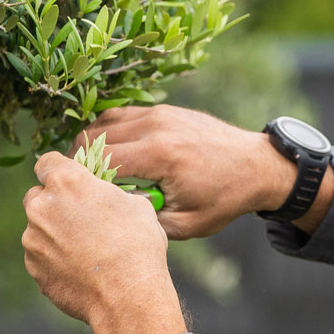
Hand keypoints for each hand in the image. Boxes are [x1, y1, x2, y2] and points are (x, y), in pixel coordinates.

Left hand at [22, 152, 187, 333]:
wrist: (126, 294)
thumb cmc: (137, 246)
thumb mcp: (137, 207)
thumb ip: (111, 195)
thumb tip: (112, 199)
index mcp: (67, 181)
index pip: (47, 162)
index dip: (58, 171)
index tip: (69, 182)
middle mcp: (42, 206)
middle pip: (37, 196)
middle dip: (53, 204)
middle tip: (80, 220)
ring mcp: (33, 238)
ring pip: (38, 229)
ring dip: (54, 235)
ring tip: (85, 252)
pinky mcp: (33, 267)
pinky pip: (40, 257)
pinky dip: (54, 261)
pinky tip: (79, 270)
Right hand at [77, 105, 328, 238]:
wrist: (257, 166)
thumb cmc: (225, 198)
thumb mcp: (186, 223)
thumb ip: (145, 221)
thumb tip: (110, 213)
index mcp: (160, 156)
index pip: (99, 160)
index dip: (82, 178)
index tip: (77, 196)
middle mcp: (156, 127)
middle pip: (93, 137)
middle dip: (80, 161)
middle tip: (80, 184)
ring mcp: (159, 113)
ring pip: (104, 122)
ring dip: (91, 143)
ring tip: (91, 169)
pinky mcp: (163, 109)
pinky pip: (121, 115)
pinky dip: (108, 131)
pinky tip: (110, 153)